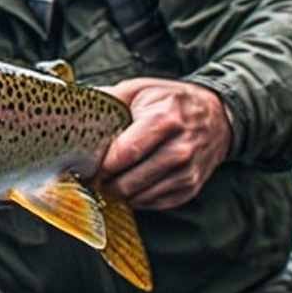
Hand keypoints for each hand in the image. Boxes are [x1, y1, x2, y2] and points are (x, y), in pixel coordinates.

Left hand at [96, 78, 231, 210]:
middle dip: (106, 182)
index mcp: (166, 119)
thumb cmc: (172, 102)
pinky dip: (137, 198)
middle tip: (94, 176)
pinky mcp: (191, 188)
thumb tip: (74, 107)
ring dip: (119, 192)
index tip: (87, 164)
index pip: (126, 153)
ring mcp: (188, 172)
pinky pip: (155, 203)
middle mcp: (181, 148)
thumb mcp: (141, 90)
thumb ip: (108, 99)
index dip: (102, 163)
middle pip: (130, 180)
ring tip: (108, 181)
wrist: (217, 117)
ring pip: (140, 196)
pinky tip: (129, 185)